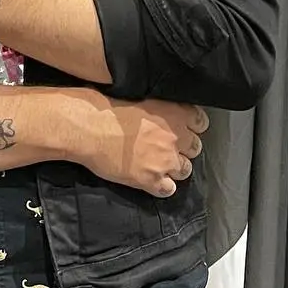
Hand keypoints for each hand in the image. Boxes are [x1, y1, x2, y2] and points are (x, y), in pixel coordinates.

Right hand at [78, 97, 208, 198]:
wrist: (87, 128)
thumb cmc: (105, 108)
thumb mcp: (139, 98)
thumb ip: (158, 108)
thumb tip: (158, 114)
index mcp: (174, 113)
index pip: (200, 123)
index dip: (191, 128)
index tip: (182, 130)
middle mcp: (175, 137)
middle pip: (194, 148)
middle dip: (183, 149)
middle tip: (167, 148)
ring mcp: (165, 160)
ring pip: (184, 170)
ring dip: (174, 169)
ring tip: (159, 166)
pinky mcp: (150, 179)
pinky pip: (167, 190)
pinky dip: (162, 187)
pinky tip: (152, 182)